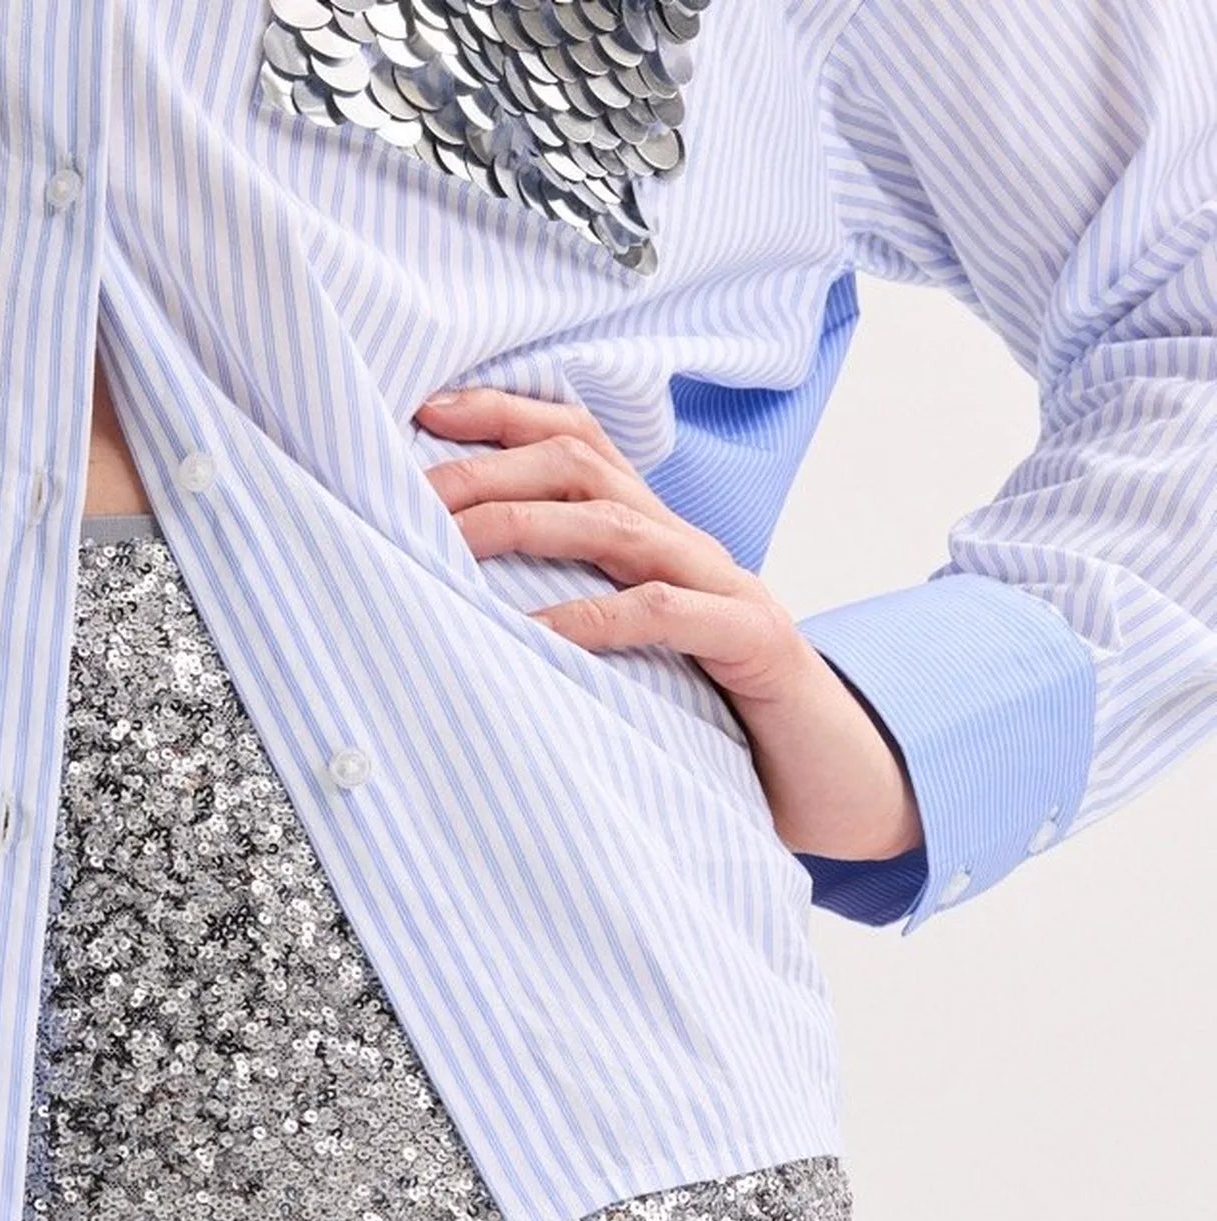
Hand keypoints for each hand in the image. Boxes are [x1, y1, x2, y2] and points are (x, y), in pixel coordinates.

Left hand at [414, 383, 923, 864]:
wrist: (841, 778)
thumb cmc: (726, 723)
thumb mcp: (638, 659)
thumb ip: (576, 620)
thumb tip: (464, 617)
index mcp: (656, 538)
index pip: (576, 443)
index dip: (501, 417)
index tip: (419, 413)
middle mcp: (687, 545)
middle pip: (580, 467)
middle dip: (488, 470)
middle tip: (410, 492)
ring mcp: (724, 586)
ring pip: (614, 525)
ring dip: (525, 525)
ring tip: (450, 546)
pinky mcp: (751, 641)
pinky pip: (661, 615)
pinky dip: (590, 620)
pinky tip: (534, 635)